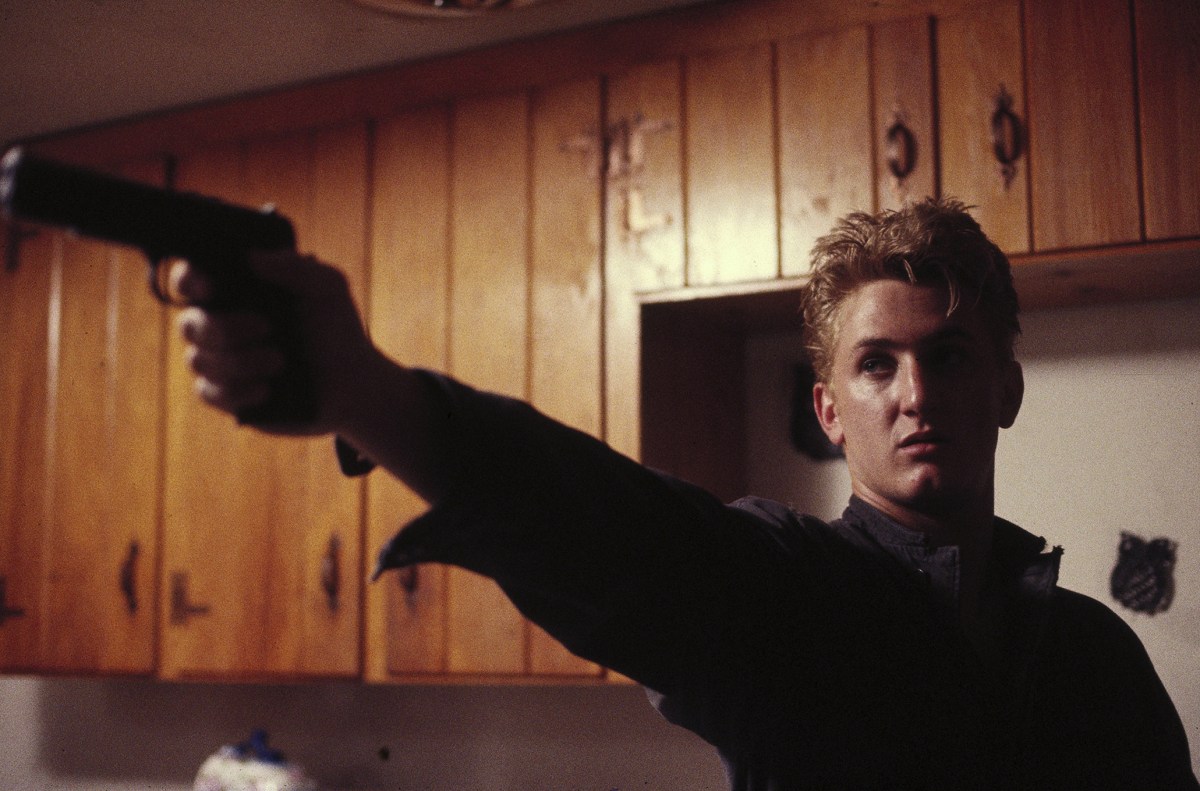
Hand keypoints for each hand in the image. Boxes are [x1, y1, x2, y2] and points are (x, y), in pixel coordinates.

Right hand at [172, 252, 377, 435]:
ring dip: (239, 361)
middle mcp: (218, 323)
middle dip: (224, 328)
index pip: (189, 279)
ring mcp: (219, 360)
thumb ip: (294, 267)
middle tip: (268, 327)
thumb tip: (252, 256)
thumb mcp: (326, 288)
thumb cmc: (335, 327)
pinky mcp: (226, 395)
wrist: (353, 382)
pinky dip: (236, 391)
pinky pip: (208, 393)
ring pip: (198, 360)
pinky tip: (266, 389)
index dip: (188, 280)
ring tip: (280, 361)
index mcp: (234, 291)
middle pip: (189, 324)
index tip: (210, 286)